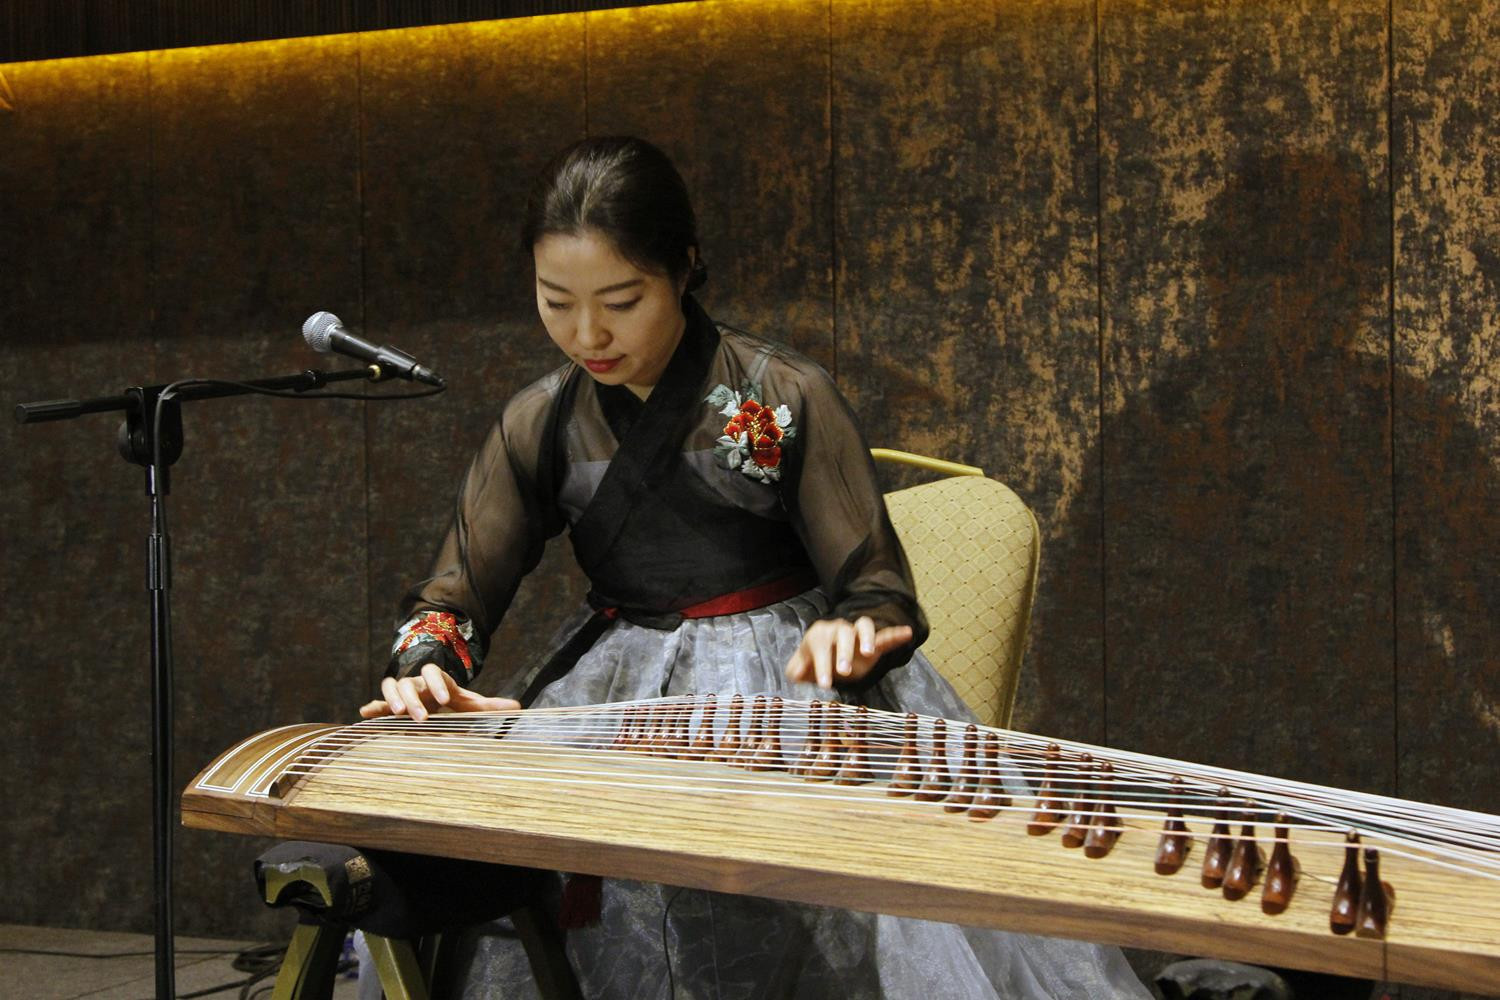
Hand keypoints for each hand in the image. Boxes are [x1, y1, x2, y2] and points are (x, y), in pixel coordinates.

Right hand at [358, 662, 519, 721]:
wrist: (431, 694)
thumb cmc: (450, 699)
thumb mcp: (468, 701)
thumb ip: (489, 705)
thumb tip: (519, 707)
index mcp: (436, 679)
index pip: (435, 673)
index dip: (439, 684)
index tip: (447, 701)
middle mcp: (417, 682)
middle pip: (411, 683)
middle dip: (415, 699)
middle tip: (422, 718)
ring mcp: (401, 691)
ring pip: (392, 687)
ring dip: (392, 700)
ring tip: (395, 714)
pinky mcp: (388, 703)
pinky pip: (378, 702)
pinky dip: (372, 708)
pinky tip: (364, 715)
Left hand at [783, 616, 913, 688]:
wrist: (828, 651)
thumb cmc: (815, 659)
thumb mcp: (802, 667)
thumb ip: (796, 670)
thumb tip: (796, 675)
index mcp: (820, 634)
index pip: (821, 646)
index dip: (822, 665)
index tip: (825, 685)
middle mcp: (839, 629)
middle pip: (843, 633)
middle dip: (844, 652)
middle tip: (844, 671)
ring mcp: (857, 634)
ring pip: (864, 626)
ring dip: (866, 637)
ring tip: (869, 652)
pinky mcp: (874, 642)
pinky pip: (885, 634)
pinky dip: (896, 634)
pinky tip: (907, 632)